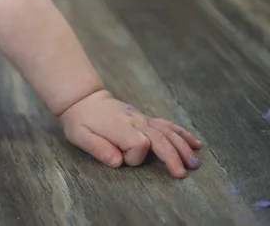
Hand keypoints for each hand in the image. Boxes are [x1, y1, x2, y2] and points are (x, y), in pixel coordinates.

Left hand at [59, 90, 202, 177]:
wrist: (84, 100)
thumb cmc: (81, 122)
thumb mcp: (80, 136)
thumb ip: (98, 148)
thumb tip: (118, 162)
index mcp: (119, 127)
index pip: (138, 144)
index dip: (134, 157)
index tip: (122, 160)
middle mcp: (135, 121)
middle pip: (160, 138)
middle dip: (172, 156)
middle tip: (182, 173)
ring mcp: (142, 119)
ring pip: (167, 132)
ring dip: (182, 147)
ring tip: (194, 163)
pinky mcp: (146, 118)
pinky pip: (167, 124)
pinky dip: (182, 133)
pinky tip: (195, 143)